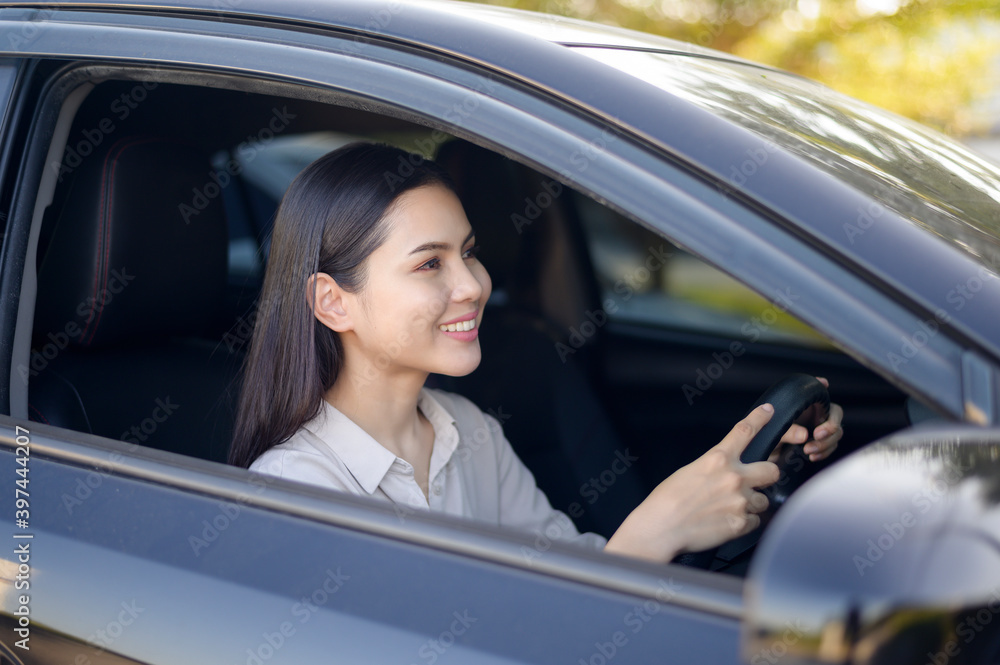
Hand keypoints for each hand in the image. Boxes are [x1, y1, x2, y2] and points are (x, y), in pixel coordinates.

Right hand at [605, 404, 780, 562]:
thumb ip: (715, 466)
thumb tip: (727, 470)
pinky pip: (755, 521)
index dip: (760, 418)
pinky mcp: (741, 523)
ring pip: (763, 500)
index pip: (745, 431)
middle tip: (758, 482)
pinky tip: (726, 522)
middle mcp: (733, 477)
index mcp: (717, 459)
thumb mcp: (690, 470)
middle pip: (772, 470)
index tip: (768, 412)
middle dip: (768, 476)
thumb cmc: (668, 500)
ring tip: (729, 509)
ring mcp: (740, 501)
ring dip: (752, 504)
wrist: (661, 527)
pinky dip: (744, 523)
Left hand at [770, 377, 842, 462]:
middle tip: (818, 435)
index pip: (816, 392)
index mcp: (803, 406)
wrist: (764, 455)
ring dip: (826, 443)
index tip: (823, 383)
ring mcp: (819, 428)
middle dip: (831, 425)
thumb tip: (804, 435)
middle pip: (836, 414)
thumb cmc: (767, 438)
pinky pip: (831, 446)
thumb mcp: (773, 433)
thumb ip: (788, 431)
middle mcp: (814, 414)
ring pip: (836, 433)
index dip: (821, 386)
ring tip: (808, 450)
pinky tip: (812, 456)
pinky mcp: (820, 443)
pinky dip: (824, 452)